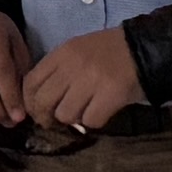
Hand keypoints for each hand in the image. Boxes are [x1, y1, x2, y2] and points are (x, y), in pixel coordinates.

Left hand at [17, 27, 147, 133]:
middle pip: (43, 102)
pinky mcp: (110, 95)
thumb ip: (56, 72)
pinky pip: (90, 120)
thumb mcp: (76, 51)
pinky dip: (94, 121)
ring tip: (83, 112)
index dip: (29, 102)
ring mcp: (91, 80)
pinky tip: (100, 112)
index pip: (31, 82)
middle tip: (54, 122)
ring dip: (73, 119)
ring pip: (65, 114)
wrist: (143, 49)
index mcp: (62, 54)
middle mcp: (72, 66)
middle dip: (45, 117)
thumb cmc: (107, 52)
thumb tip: (39, 102)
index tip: (36, 111)